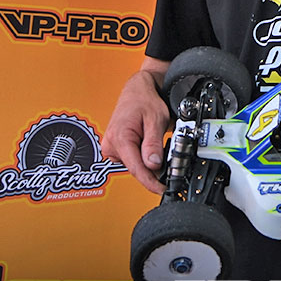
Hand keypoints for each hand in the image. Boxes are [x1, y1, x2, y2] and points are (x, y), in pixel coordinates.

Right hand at [101, 57, 170, 193]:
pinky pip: (132, 159)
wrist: (137, 90)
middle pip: (136, 168)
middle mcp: (111, 145)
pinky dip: (142, 156)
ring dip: (147, 160)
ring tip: (154, 139)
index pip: (136, 169)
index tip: (163, 190)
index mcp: (120, 138)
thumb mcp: (155, 119)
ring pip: (134, 164)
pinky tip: (146, 142)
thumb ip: (153, 143)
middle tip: (168, 158)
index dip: (151, 182)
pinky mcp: (115, 148)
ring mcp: (111, 147)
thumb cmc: (145, 100)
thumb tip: (153, 165)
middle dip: (153, 169)